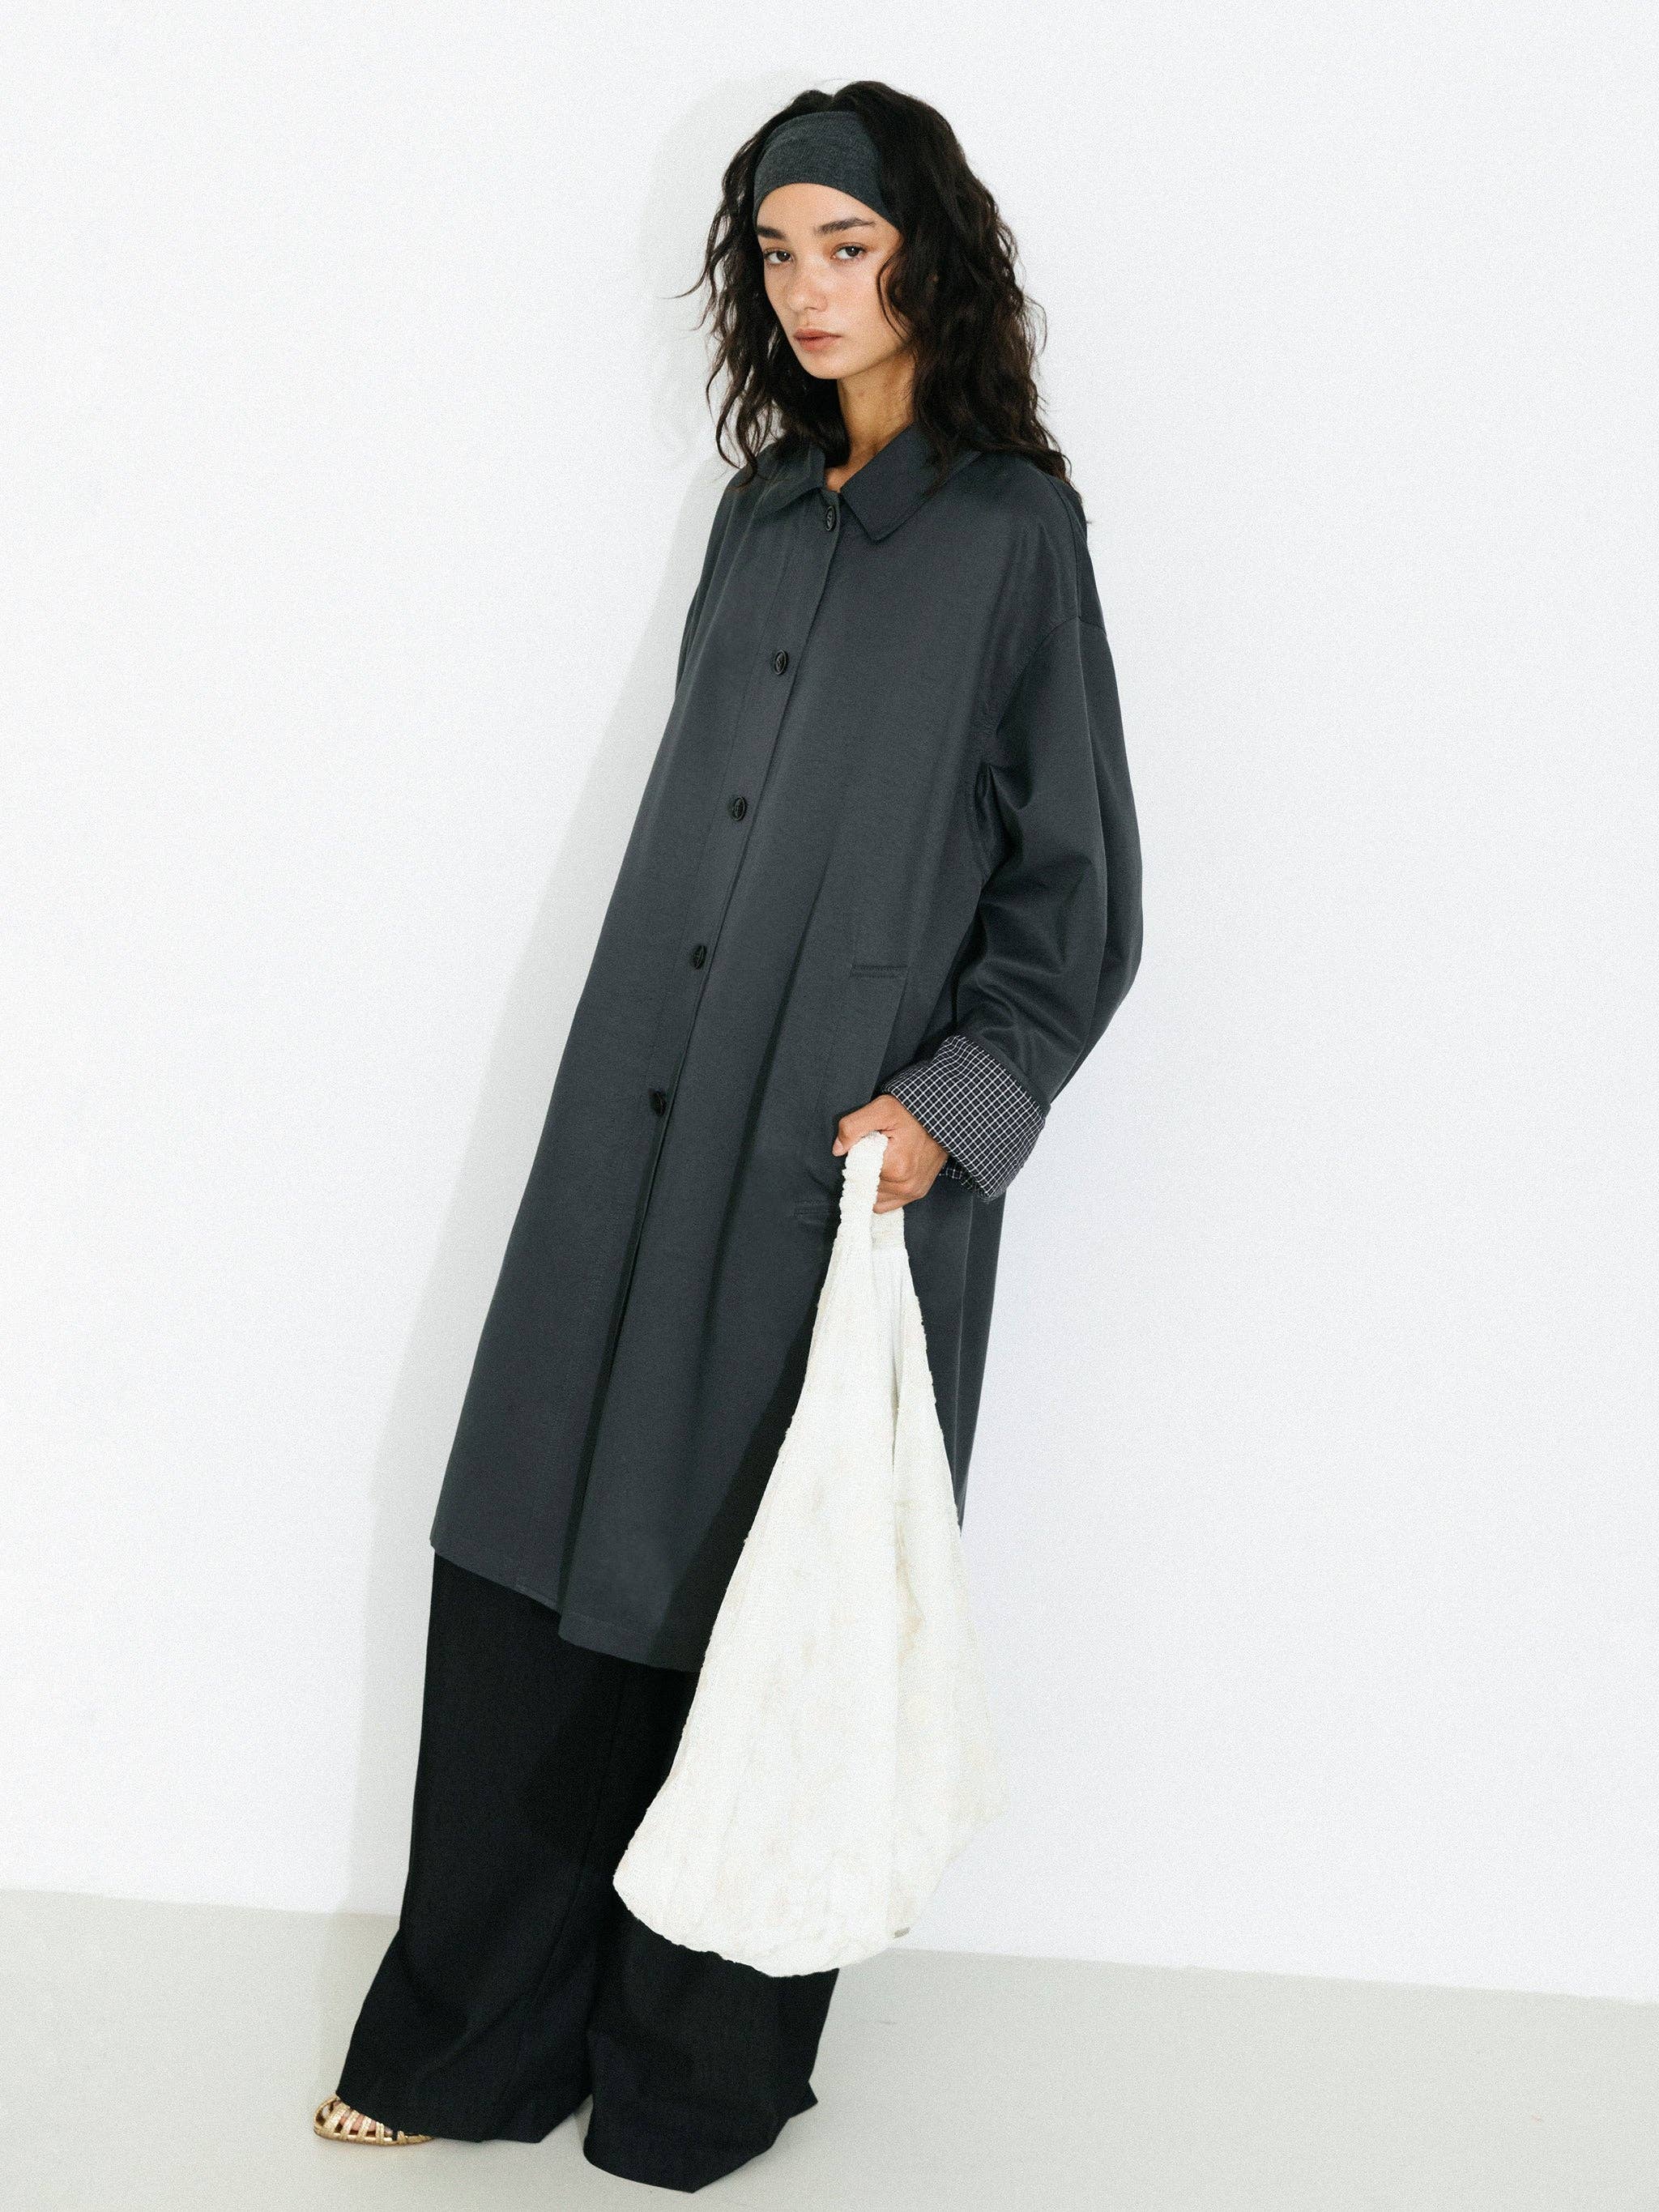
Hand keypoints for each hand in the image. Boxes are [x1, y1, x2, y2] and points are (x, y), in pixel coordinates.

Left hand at [831, 1094, 947, 1211]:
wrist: (944, 1115)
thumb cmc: (912, 1111)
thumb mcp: (881, 1109)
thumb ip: (853, 1127)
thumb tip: (838, 1149)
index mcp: (895, 1168)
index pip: (858, 1176)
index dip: (856, 1162)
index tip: (864, 1148)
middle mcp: (906, 1186)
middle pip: (866, 1189)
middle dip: (865, 1173)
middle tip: (875, 1152)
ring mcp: (914, 1192)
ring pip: (877, 1200)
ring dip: (873, 1185)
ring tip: (882, 1162)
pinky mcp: (918, 1193)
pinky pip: (890, 1203)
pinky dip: (884, 1192)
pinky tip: (886, 1173)